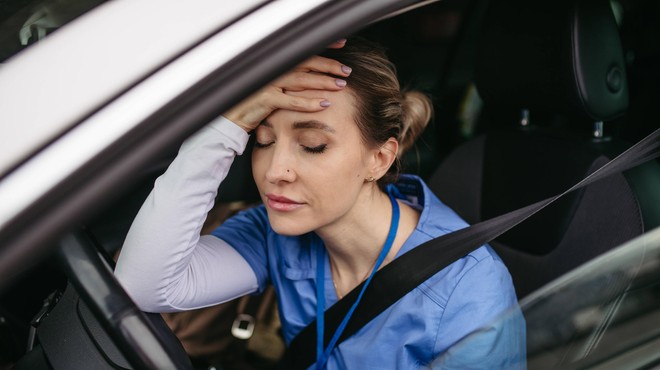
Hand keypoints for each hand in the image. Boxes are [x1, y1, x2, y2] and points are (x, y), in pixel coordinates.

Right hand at [224, 39, 350, 131]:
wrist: (229, 118)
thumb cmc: (252, 103)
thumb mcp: (271, 86)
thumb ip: (289, 79)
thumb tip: (314, 75)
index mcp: (274, 63)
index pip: (303, 51)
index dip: (323, 46)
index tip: (341, 43)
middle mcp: (272, 69)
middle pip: (306, 63)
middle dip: (329, 65)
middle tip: (346, 70)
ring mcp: (268, 83)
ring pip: (302, 80)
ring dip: (324, 82)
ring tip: (341, 85)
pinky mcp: (265, 99)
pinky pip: (292, 101)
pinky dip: (309, 102)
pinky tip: (324, 104)